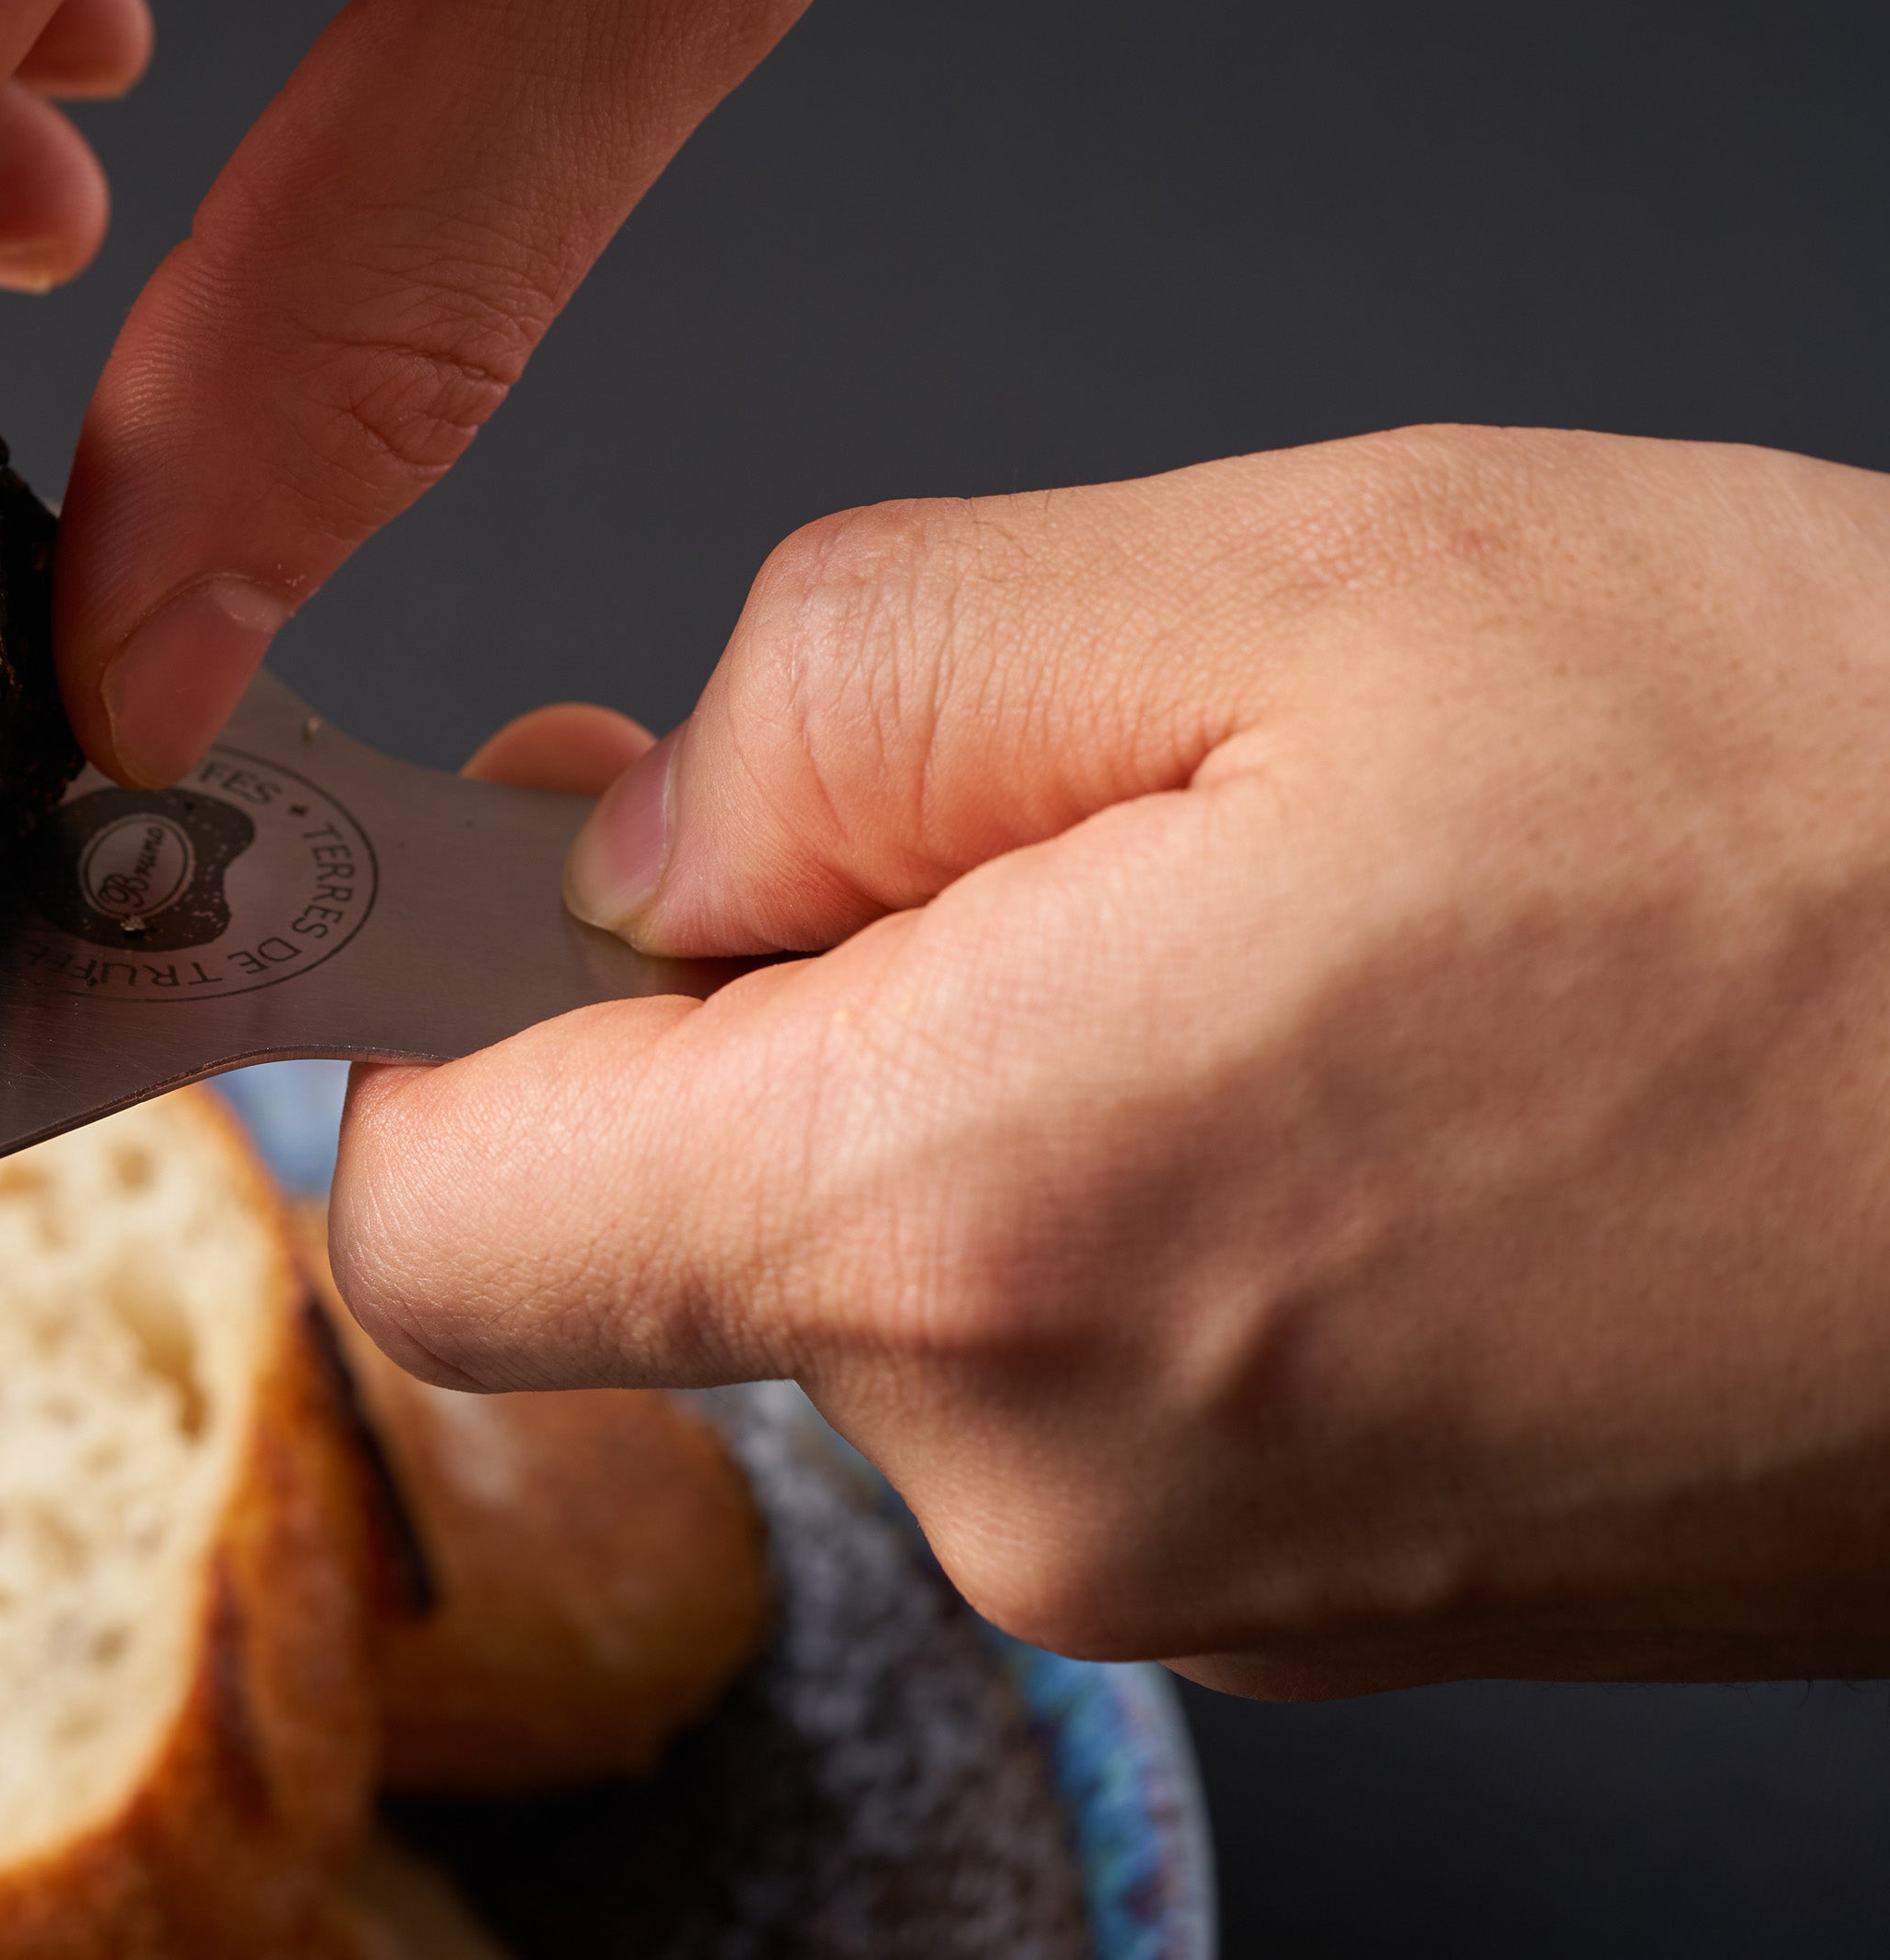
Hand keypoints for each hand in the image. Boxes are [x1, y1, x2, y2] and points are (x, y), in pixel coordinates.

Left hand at [329, 427, 1889, 1693]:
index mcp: (966, 1213)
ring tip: (1305, 922)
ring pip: (901, 1276)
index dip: (425, 1020)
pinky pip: (1090, 1359)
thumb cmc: (1854, 830)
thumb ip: (847, 684)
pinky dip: (1143, 1186)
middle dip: (778, 992)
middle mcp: (1043, 1470)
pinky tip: (1384, 1059)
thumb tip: (630, 827)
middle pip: (676, 1226)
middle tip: (1064, 800)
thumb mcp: (1295, 579)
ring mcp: (1197, 1573)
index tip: (491, 876)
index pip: (438, 1215)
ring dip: (993, 1068)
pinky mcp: (1333, 1591)